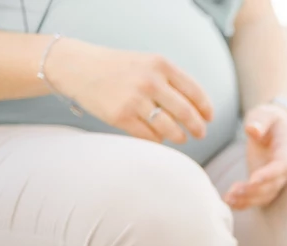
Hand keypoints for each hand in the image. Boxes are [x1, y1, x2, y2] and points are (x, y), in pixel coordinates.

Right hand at [46, 37, 212, 143]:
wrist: (77, 67)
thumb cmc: (118, 68)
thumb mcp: (147, 64)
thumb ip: (171, 81)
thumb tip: (199, 109)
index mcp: (161, 65)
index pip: (195, 92)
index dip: (206, 110)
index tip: (209, 119)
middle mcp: (150, 81)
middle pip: (187, 114)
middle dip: (198, 128)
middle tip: (200, 134)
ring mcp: (135, 99)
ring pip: (171, 129)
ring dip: (179, 136)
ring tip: (180, 137)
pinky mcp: (121, 116)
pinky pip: (150, 137)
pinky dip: (157, 139)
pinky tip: (157, 136)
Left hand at [223, 104, 286, 209]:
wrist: (274, 126)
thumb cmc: (270, 118)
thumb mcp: (266, 114)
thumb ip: (261, 121)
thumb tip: (252, 130)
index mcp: (286, 152)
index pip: (281, 167)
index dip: (268, 175)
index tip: (253, 179)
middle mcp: (283, 169)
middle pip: (272, 186)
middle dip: (254, 191)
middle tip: (234, 191)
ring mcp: (273, 178)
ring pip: (264, 195)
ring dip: (247, 200)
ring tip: (228, 199)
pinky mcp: (263, 183)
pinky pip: (256, 197)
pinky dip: (244, 203)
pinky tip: (228, 202)